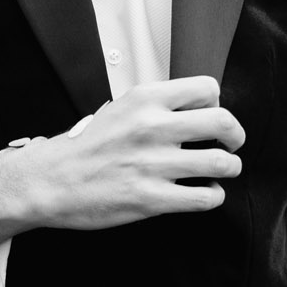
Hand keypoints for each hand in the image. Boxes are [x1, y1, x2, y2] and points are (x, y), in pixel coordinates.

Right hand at [0, 76, 242, 237]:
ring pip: (223, 163)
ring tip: (221, 171)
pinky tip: (203, 193)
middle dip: (236, 136)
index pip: (207, 88)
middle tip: (232, 144)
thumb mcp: (118, 109)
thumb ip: (155, 106)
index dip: (216, 103)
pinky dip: (213, 196)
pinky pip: (207, 197)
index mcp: (144, 100)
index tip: (210, 115)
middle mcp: (153, 128)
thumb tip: (196, 109)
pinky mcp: (152, 199)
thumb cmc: (85, 148)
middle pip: (224, 122)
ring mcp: (154, 165)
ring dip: (229, 168)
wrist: (51, 181)